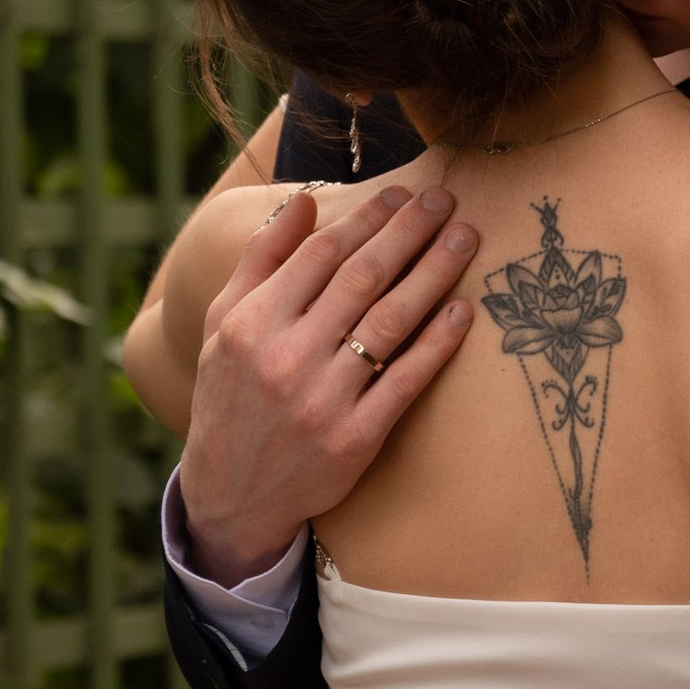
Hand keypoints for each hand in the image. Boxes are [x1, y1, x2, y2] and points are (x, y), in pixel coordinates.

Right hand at [181, 184, 476, 583]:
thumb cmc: (231, 395)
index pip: (321, 254)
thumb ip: (261, 259)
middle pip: (362, 279)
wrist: (231, 493)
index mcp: (252, 323)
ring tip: (464, 239)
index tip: (400, 194)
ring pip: (390, 322)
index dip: (367, 218)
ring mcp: (322, 400)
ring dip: (433, 274)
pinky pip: (405, 381)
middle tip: (445, 200)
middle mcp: (286, 357)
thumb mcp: (225, 324)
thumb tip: (305, 200)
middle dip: (408, 233)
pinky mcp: (355, 439)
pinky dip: (436, 343)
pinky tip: (462, 311)